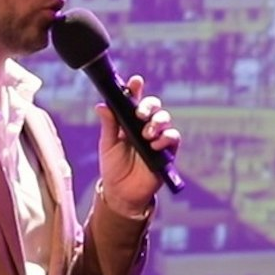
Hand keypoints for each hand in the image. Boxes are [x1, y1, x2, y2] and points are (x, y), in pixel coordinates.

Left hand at [96, 74, 180, 216]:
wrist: (123, 193)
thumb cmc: (114, 168)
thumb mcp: (108, 145)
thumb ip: (108, 125)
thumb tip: (101, 105)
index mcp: (129, 121)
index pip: (134, 100)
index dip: (135, 88)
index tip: (135, 81)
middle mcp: (144, 126)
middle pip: (153, 106)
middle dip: (149, 105)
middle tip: (140, 114)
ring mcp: (157, 138)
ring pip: (165, 119)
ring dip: (157, 122)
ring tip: (147, 134)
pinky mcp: (167, 151)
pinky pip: (173, 137)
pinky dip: (166, 138)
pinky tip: (155, 144)